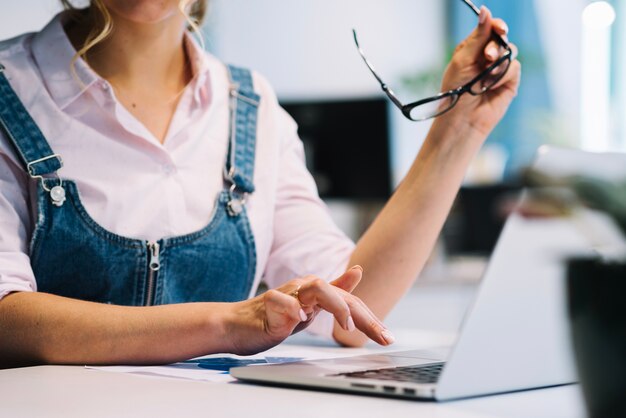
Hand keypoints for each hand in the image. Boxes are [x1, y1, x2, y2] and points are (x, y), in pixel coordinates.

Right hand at [224, 266, 393, 355]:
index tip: (387, 336)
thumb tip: (357, 271)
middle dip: (364, 316)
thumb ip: (335, 292)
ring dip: (336, 305)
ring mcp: (286, 294)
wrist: (236, 324)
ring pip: (317, 288)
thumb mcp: (311, 308)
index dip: (370, 318)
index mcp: (317, 290)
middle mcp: (305, 288)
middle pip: (341, 295)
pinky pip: (281, 301)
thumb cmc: (273, 317)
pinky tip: (301, 320)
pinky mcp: (267, 304)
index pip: (351, 301)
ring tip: (347, 327)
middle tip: (381, 336)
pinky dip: (292, 309)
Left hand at [436, 6, 521, 137]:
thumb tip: (486, 10)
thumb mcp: (462, 60)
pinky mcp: (509, 81)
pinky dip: (502, 76)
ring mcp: (499, 69)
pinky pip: (514, 68)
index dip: (495, 25)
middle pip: (501, 38)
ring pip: (510, 52)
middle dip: (495, 46)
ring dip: (496, 64)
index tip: (499, 28)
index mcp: (473, 48)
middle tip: (487, 57)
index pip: (489, 29)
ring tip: (483, 79)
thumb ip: (477, 36)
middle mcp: (487, 57)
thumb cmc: (455, 91)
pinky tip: (490, 87)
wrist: (461, 119)